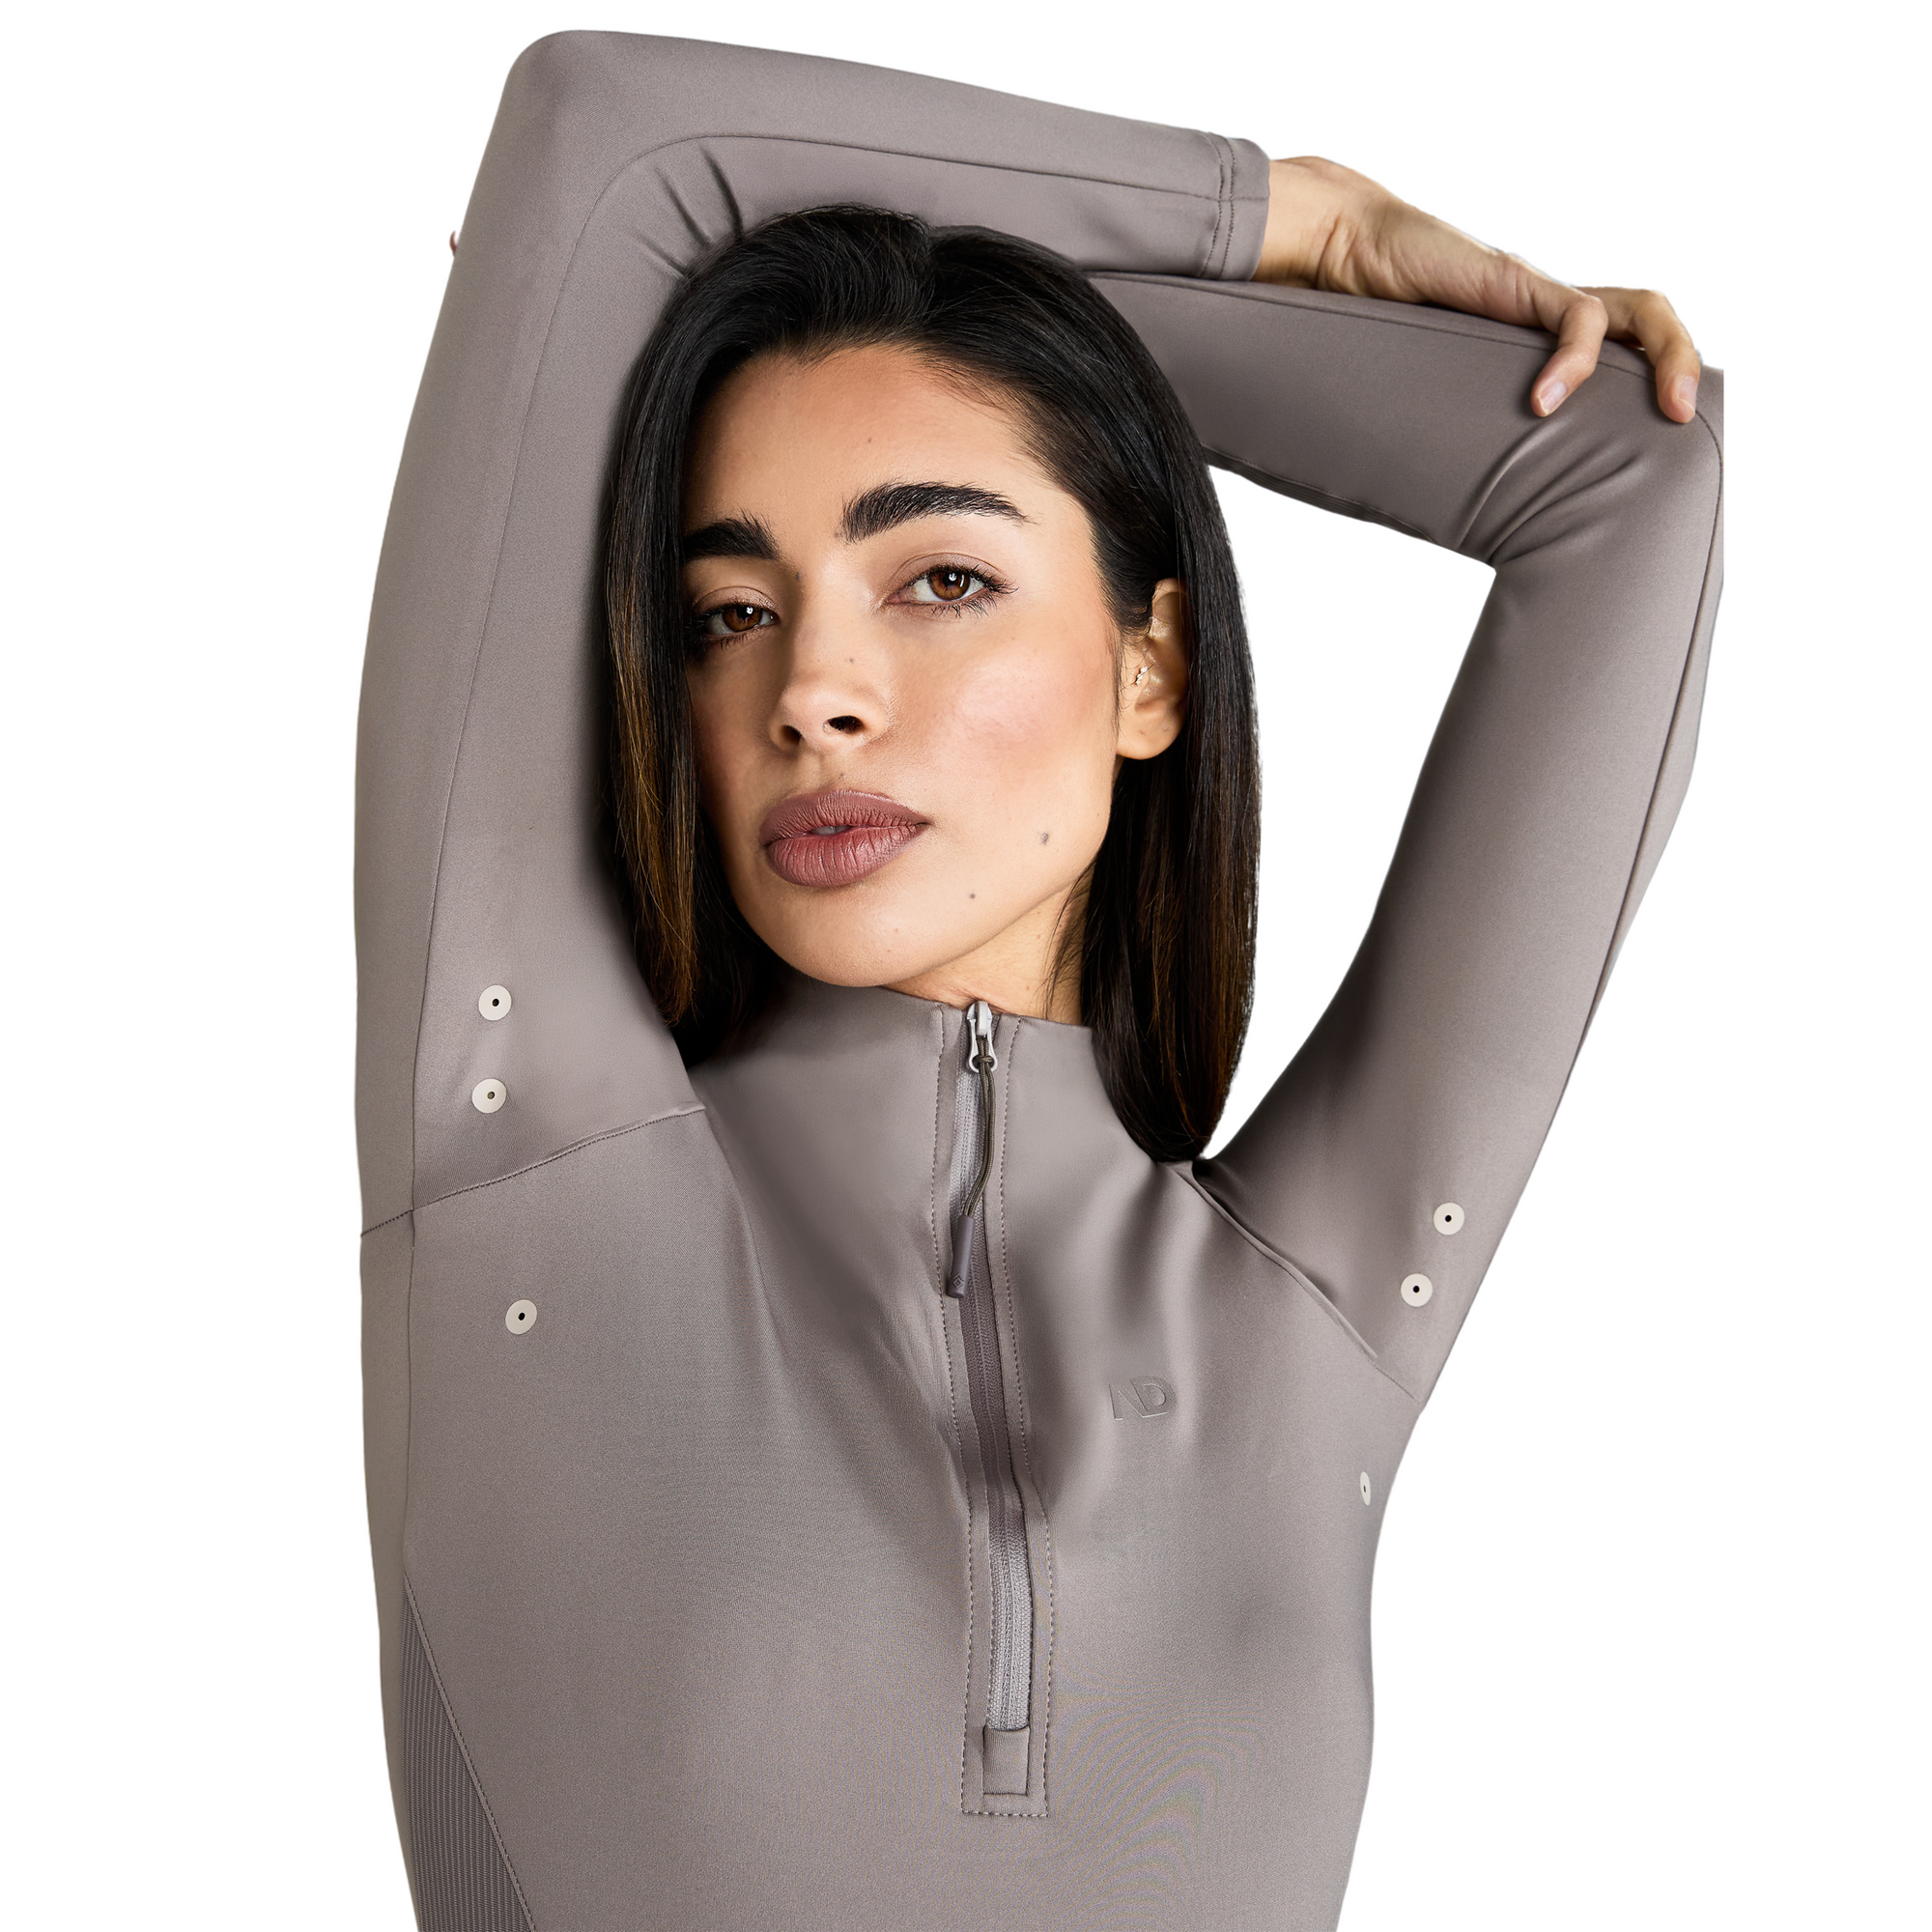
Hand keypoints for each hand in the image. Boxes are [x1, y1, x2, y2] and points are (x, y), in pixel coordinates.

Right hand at [1256, 157, 1700, 423]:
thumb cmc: (1377, 318)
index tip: (1660, 435)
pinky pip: (1577, 318)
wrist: (1347, 249)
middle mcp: (1551, 308)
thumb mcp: (1432, 383)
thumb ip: (1456, 416)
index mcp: (1539, 331)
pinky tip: (1544, 404)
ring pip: (1638, 308)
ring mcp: (1539, 294)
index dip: (1652, 377)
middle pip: (1650, 317)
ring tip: (1667, 409)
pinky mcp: (1519, 283)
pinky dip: (1574, 364)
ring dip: (1669, 355)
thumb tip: (1453, 491)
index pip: (1624, 341)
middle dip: (1683, 364)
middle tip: (1682, 420)